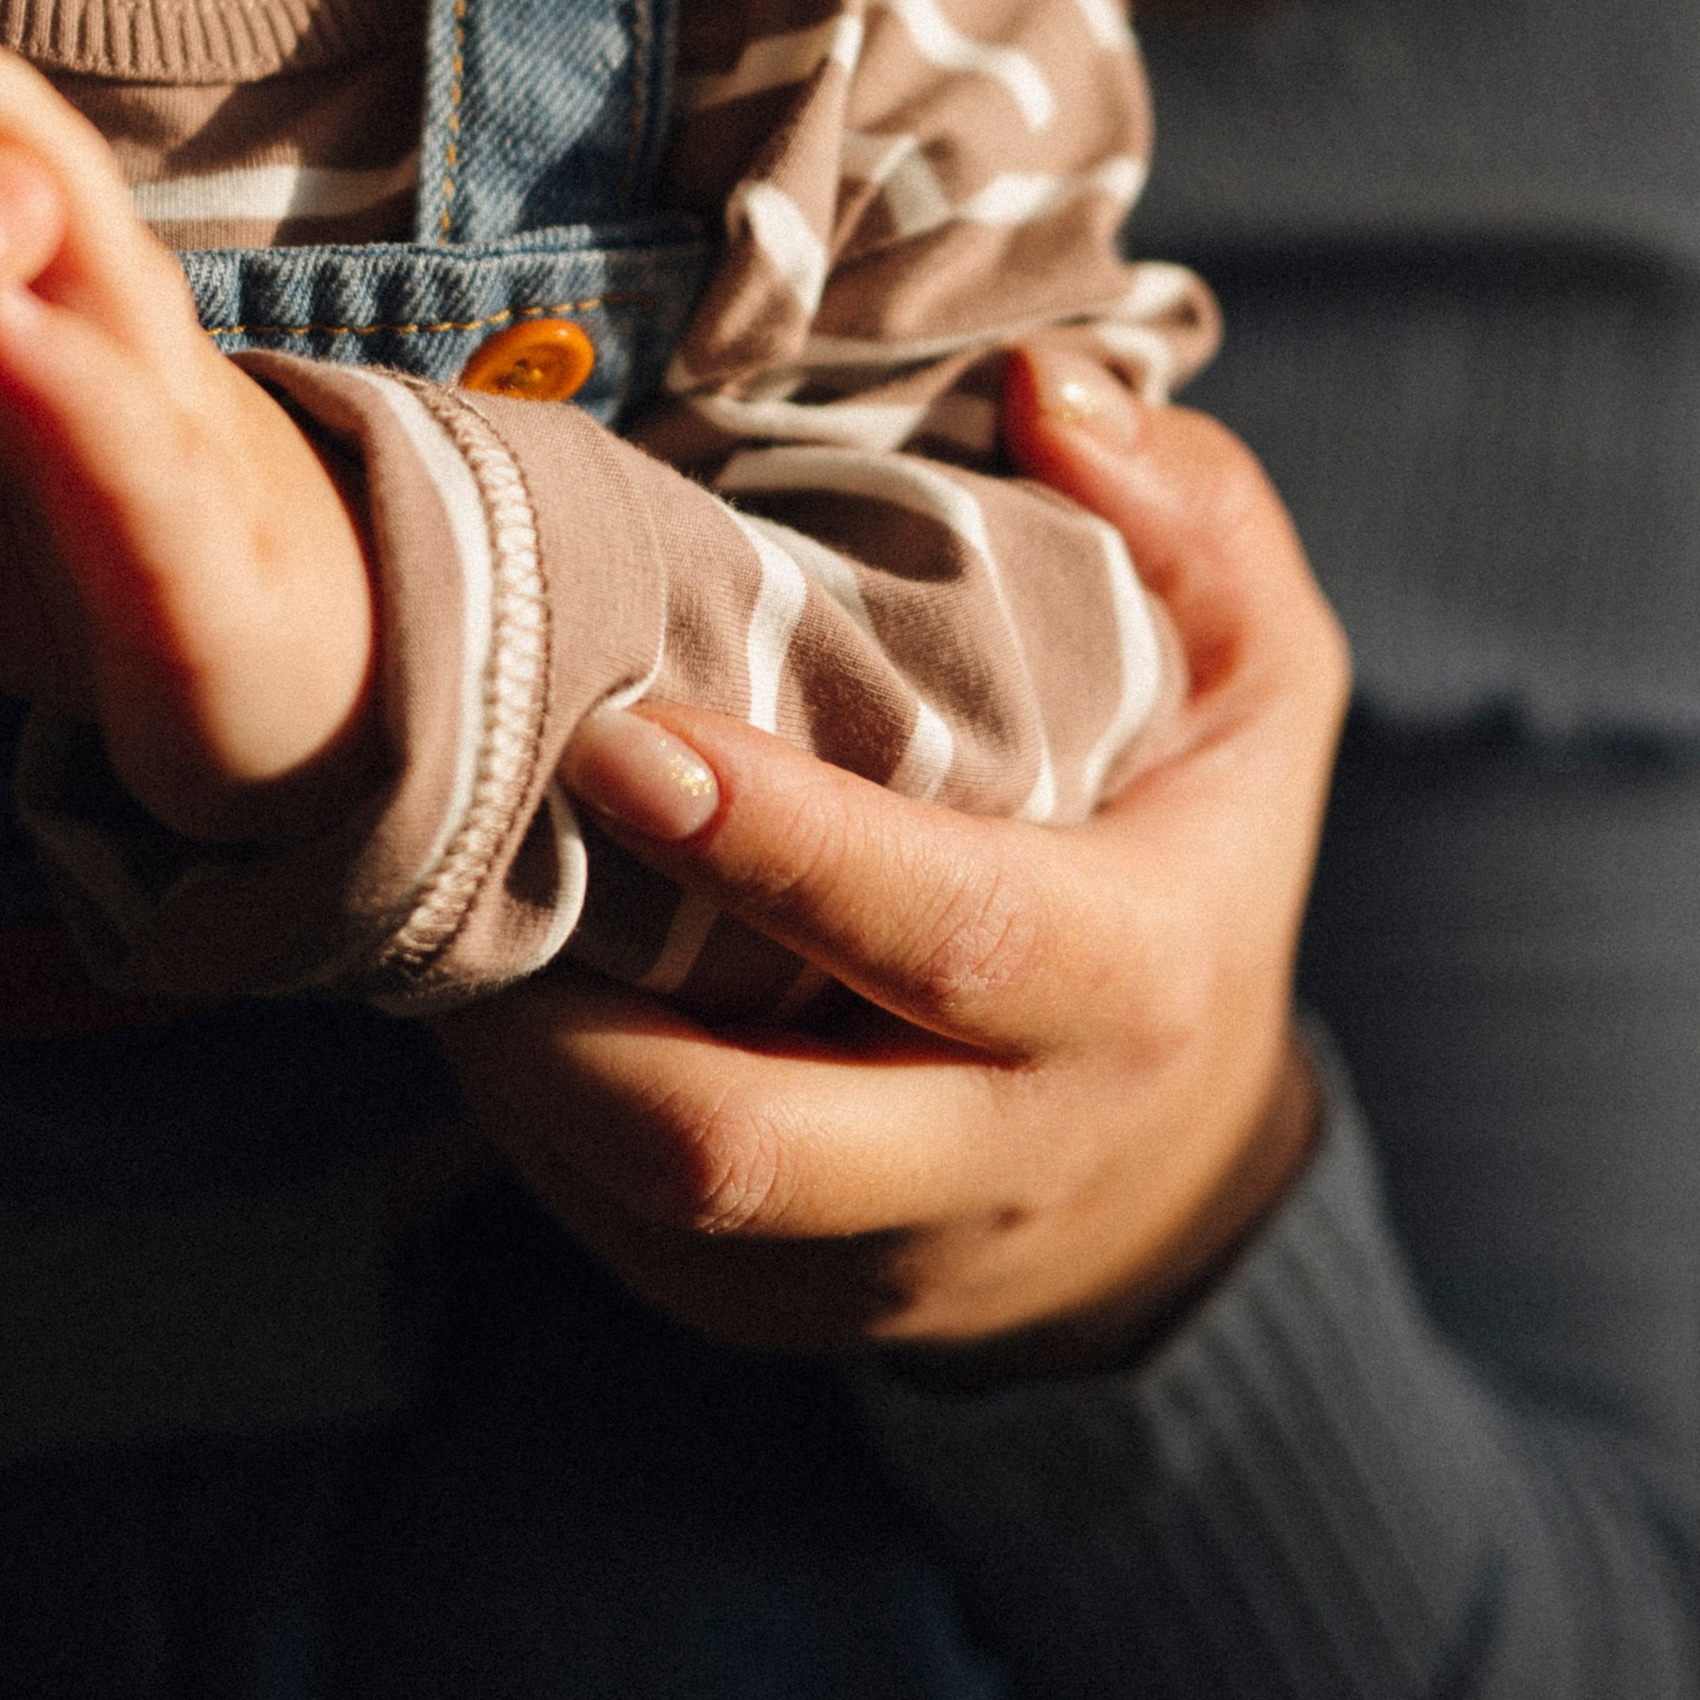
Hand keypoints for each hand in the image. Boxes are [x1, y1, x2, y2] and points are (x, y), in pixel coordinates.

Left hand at [0, 0, 380, 842]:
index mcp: (59, 329)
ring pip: (110, 295)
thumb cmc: (117, 577)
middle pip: (59, 201)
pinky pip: (136, 466)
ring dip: (29, 186)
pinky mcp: (207, 575)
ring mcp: (181, 455)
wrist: (312, 699)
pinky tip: (3, 329)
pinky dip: (75, 392)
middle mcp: (129, 361)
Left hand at [439, 372, 1348, 1372]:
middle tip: (457, 828)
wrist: (1175, 1170)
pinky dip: (523, 1107)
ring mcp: (871, 1263)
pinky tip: (488, 968)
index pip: (939, 935)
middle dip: (566, 1012)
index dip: (776, 847)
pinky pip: (603, 1228)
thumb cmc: (1193, 853)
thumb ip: (1184, 515)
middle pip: (741, 1141)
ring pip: (639, 1196)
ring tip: (440, 879)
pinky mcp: (764, 1312)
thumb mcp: (1258, 674)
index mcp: (1128, 982)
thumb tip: (1044, 387)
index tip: (624, 734)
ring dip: (511, 1055)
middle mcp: (999, 1156)